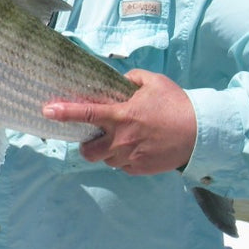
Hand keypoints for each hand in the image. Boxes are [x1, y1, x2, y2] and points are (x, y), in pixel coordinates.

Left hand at [42, 69, 196, 175]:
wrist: (201, 132)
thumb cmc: (176, 104)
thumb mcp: (153, 82)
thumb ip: (131, 79)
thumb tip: (120, 81)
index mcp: (122, 115)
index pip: (86, 114)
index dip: (64, 113)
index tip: (47, 111)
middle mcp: (122, 139)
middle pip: (88, 151)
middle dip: (86, 145)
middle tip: (95, 137)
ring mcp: (131, 157)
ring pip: (106, 160)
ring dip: (108, 152)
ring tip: (122, 141)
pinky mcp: (141, 169)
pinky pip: (123, 167)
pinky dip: (124, 159)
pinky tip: (137, 148)